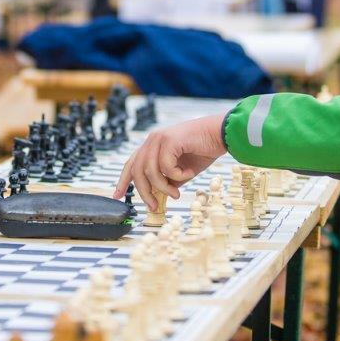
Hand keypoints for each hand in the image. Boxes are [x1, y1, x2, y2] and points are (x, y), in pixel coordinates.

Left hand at [112, 113, 227, 210]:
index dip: (123, 181)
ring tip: (176, 193)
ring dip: (163, 187)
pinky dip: (177, 175)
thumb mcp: (181, 171)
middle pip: (137, 171)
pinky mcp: (169, 140)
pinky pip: (166, 167)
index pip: (131, 164)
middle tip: (154, 206)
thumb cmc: (203, 150)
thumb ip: (168, 180)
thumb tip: (158, 197)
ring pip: (150, 171)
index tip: (118, 196)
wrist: (221, 134)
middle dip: (144, 192)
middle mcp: (152, 140)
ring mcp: (159, 138)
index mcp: (152, 146)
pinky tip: (190, 172)